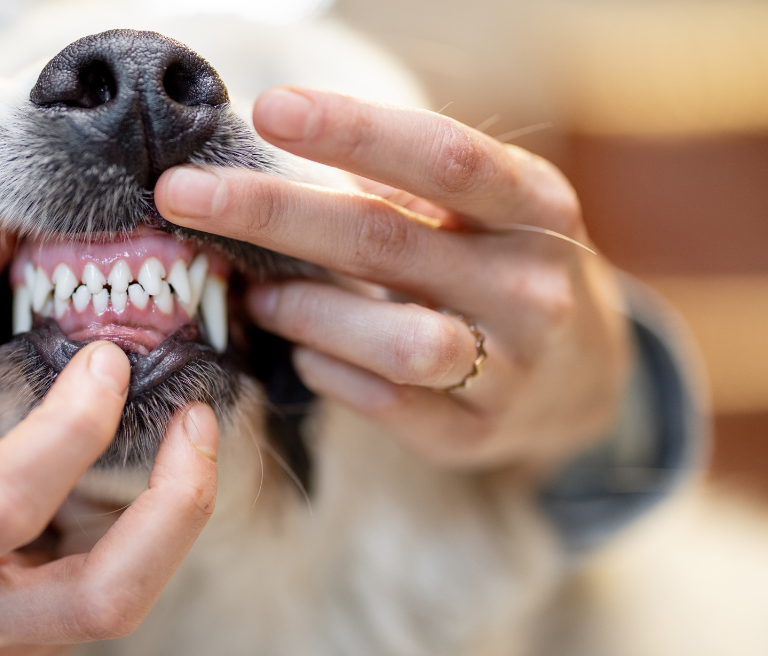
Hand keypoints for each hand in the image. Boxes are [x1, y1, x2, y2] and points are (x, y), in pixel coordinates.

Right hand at [0, 222, 218, 655]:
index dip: (69, 430)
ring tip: (192, 433)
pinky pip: (115, 596)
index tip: (106, 357)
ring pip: (125, 604)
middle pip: (101, 599)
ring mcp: (3, 643)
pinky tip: (145, 469)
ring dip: (178, 518)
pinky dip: (150, 530)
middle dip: (174, 508)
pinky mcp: (36, 646)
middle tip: (198, 419)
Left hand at [155, 87, 629, 473]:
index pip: (442, 158)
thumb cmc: (500, 266)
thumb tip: (274, 152)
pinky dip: (327, 372)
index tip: (268, 109)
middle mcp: (533, 285)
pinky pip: (384, 404)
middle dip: (271, 214)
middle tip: (182, 195)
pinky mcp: (475, 433)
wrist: (585, 378)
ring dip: (303, 311)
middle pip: (386, 242)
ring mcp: (511, 368)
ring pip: (393, 340)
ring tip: (255, 295)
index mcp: (536, 206)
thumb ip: (400, 186)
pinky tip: (302, 353)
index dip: (354, 130)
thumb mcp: (481, 212)